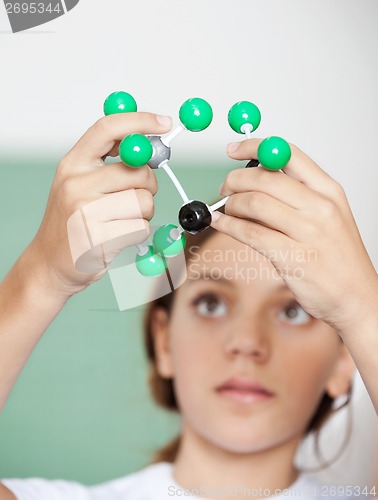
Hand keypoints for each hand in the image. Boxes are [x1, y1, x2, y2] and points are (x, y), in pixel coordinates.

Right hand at [27, 112, 171, 297]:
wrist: (50, 263)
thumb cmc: (73, 221)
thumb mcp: (79, 183)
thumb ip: (109, 163)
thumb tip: (149, 145)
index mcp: (72, 164)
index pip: (108, 129)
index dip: (140, 122)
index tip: (164, 123)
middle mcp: (76, 184)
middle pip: (139, 171)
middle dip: (148, 185)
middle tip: (136, 195)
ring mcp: (86, 212)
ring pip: (145, 201)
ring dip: (144, 213)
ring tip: (122, 220)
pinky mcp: (99, 238)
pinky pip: (141, 227)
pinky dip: (138, 233)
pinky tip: (118, 236)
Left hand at [211, 139, 376, 331]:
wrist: (356, 297)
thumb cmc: (338, 258)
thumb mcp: (328, 217)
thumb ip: (296, 196)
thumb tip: (255, 181)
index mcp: (329, 191)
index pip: (288, 154)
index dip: (255, 147)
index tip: (233, 150)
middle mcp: (320, 207)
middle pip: (265, 178)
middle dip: (235, 180)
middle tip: (225, 188)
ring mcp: (308, 232)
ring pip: (254, 203)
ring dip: (231, 204)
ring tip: (225, 210)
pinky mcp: (292, 257)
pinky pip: (250, 233)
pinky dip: (228, 225)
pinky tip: (220, 224)